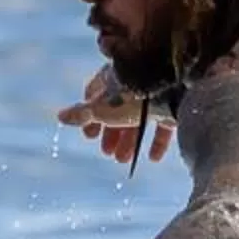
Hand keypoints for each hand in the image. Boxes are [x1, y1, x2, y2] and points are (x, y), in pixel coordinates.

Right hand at [55, 67, 173, 164]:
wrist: (178, 87)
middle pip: (119, 111)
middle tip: (107, 153)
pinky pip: (163, 125)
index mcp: (114, 78)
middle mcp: (135, 84)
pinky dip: (156, 142)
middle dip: (111, 133)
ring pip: (140, 119)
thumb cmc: (135, 95)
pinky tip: (152, 158)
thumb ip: (83, 114)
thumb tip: (60, 116)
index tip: (89, 136)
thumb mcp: (104, 107)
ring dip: (130, 141)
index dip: (90, 117)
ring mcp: (156, 94)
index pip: (96, 96)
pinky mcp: (176, 104)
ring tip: (123, 160)